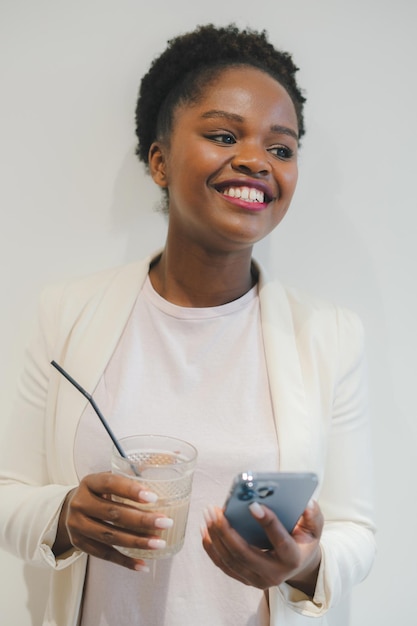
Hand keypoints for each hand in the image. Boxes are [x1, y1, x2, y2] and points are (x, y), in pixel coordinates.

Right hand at [52, 472, 172, 570]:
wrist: (71, 508)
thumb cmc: (101, 491)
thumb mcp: (112, 477)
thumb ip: (139, 470)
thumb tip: (177, 454)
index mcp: (90, 482)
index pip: (110, 483)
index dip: (132, 490)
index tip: (154, 498)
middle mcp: (80, 502)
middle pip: (113, 513)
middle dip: (142, 520)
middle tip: (166, 522)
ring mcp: (77, 525)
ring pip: (110, 535)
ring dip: (137, 542)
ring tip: (159, 543)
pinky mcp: (80, 544)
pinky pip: (105, 555)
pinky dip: (125, 561)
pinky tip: (143, 564)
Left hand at [201, 500, 322, 594]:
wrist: (298, 565)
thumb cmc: (303, 540)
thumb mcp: (314, 529)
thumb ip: (313, 516)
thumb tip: (307, 503)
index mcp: (292, 558)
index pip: (279, 541)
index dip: (267, 522)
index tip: (252, 504)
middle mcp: (274, 574)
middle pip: (245, 553)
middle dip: (226, 530)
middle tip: (215, 509)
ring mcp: (257, 580)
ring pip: (231, 559)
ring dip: (216, 536)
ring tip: (208, 514)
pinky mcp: (245, 579)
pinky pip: (223, 565)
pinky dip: (212, 548)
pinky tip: (205, 530)